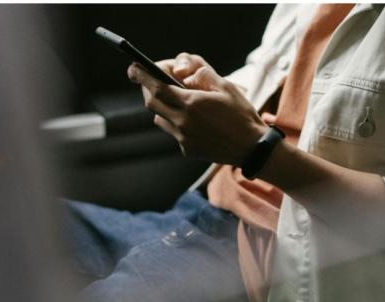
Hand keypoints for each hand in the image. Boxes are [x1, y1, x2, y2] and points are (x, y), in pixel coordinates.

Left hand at [127, 54, 266, 164]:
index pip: (157, 87)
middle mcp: (183, 122)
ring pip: (160, 118)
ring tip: (178, 101)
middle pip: (152, 103)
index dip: (142, 76)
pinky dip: (177, 123)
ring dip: (163, 107)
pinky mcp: (187, 150)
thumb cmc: (241, 115)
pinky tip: (194, 122)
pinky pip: (174, 132)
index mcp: (191, 104)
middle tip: (152, 81)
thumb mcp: (226, 87)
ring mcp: (183, 138)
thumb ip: (203, 75)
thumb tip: (183, 72)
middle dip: (148, 89)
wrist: (251, 148)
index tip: (133, 68)